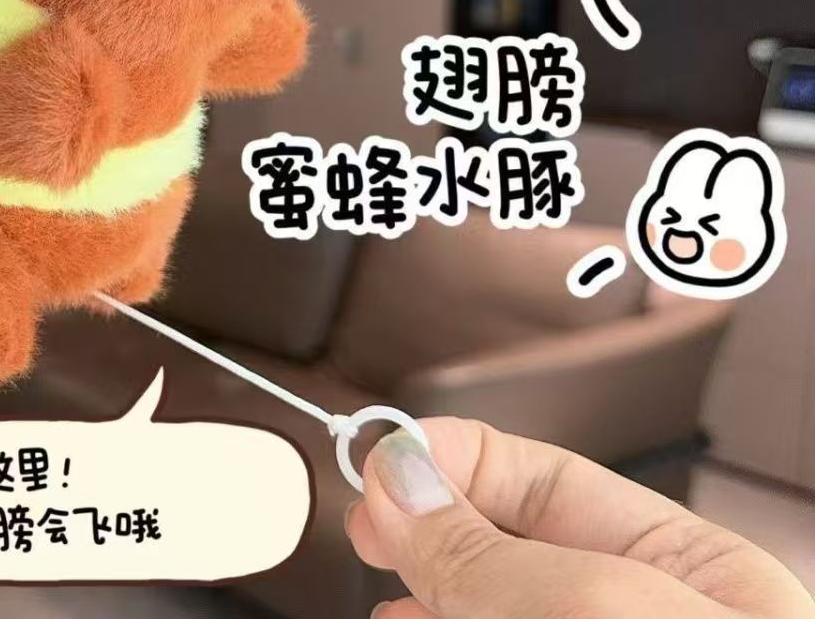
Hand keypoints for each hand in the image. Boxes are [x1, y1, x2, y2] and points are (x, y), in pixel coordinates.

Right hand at [347, 418, 812, 617]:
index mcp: (692, 575)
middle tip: (369, 529)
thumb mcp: (591, 612)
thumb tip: (399, 477)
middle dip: (431, 534)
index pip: (549, 481)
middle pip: (507, 549)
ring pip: (485, 611)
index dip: (458, 460)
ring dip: (423, 600)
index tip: (385, 459)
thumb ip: (486, 547)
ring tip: (384, 606)